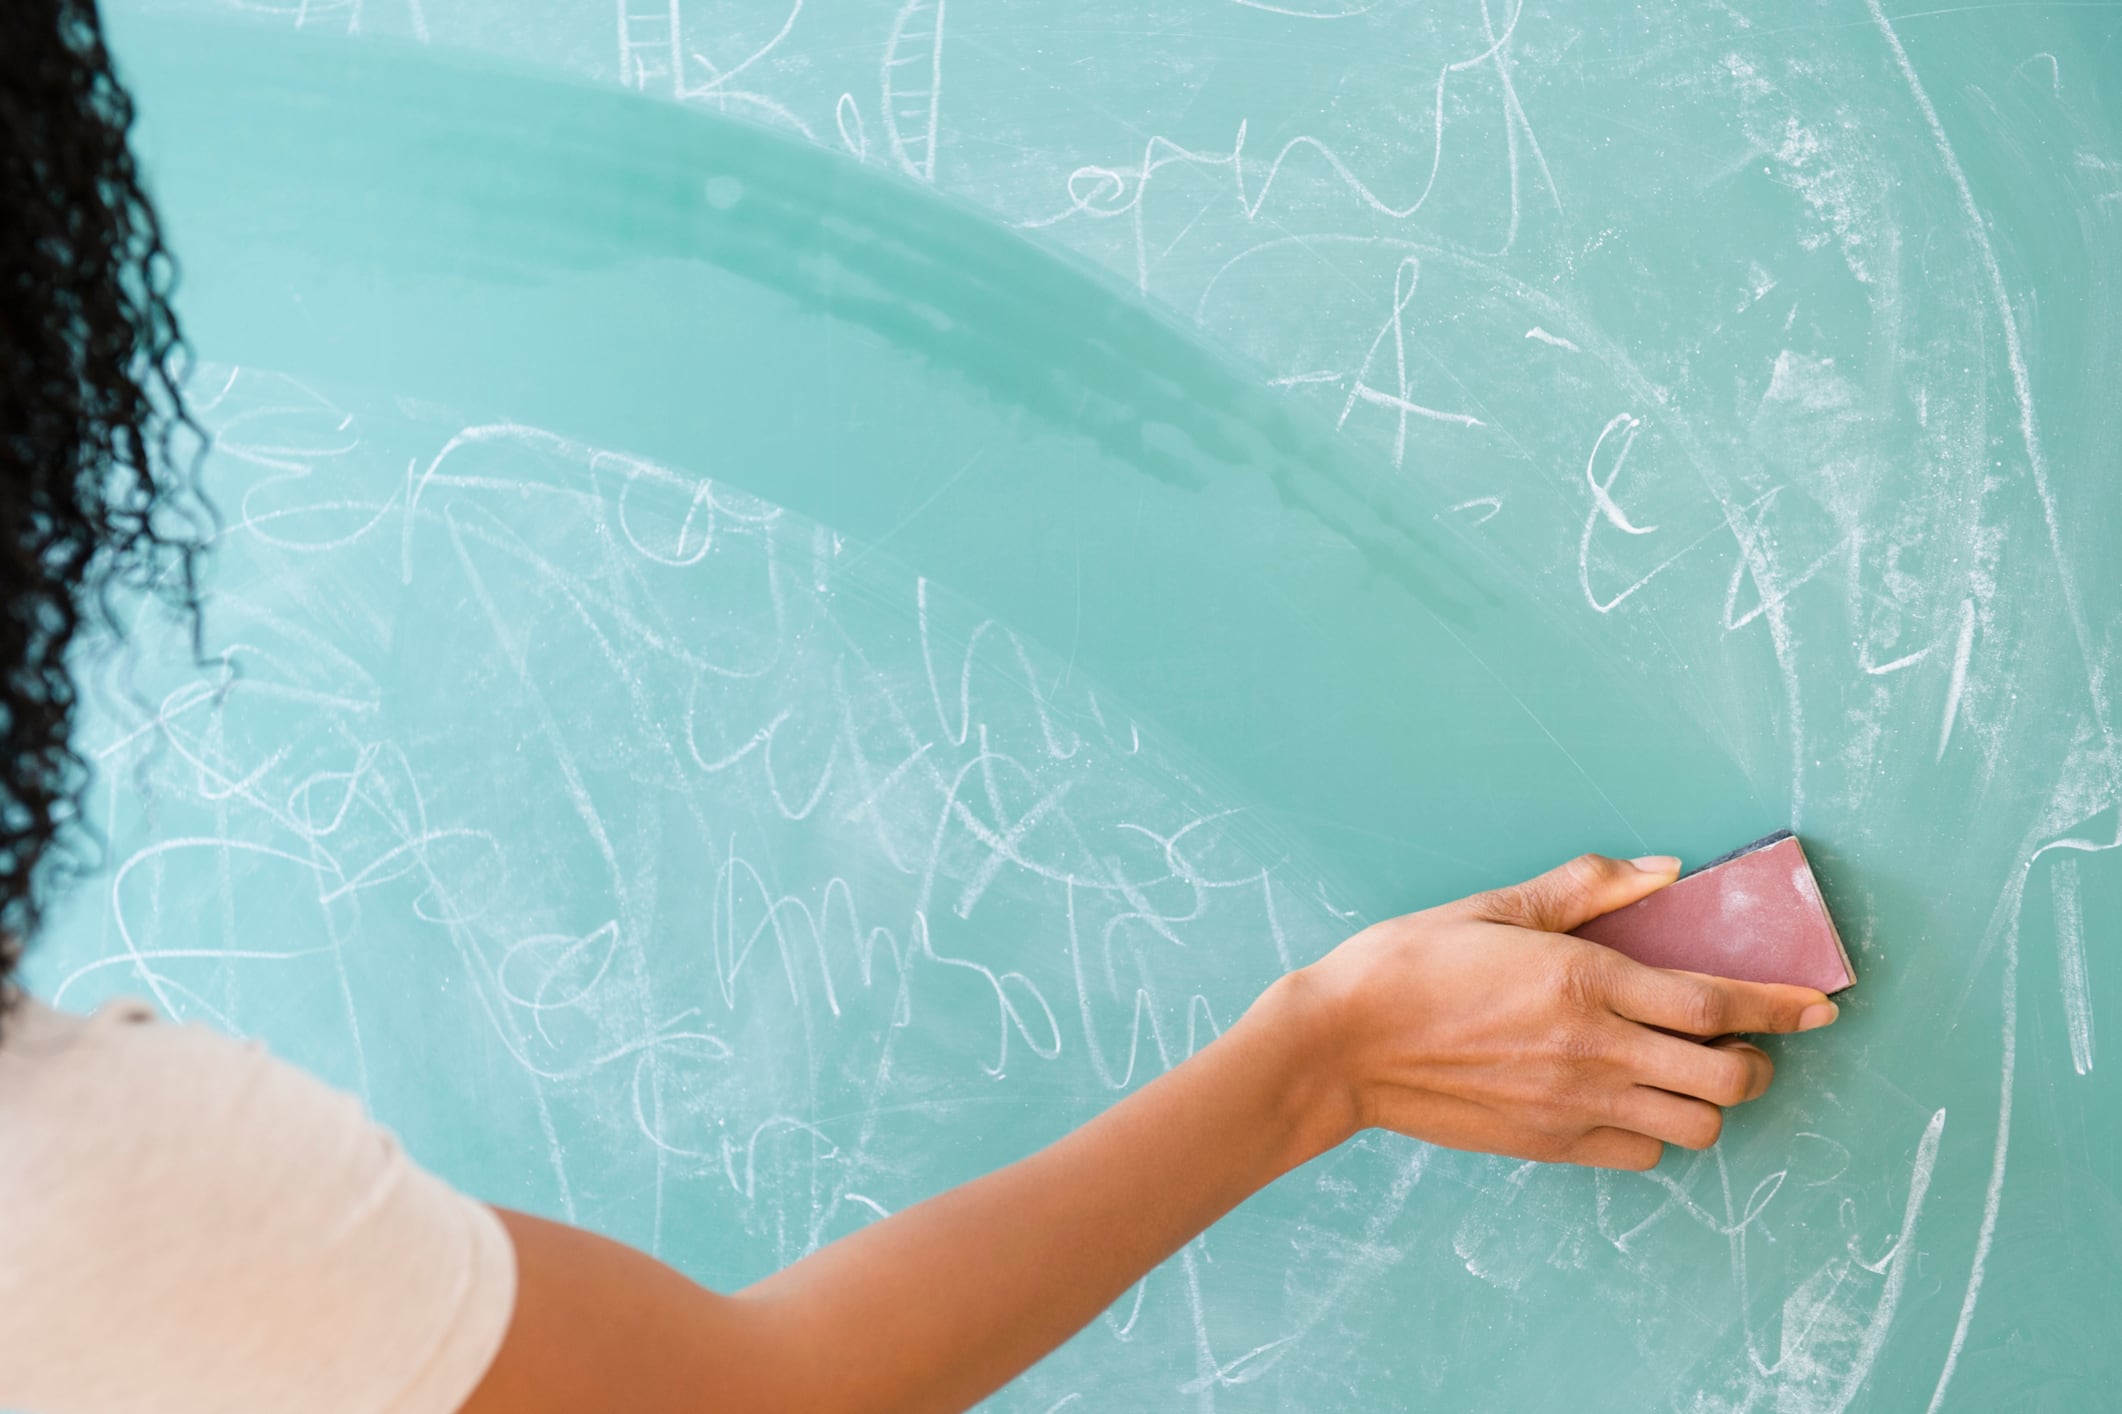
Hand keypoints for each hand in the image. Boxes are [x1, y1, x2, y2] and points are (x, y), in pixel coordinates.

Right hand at [1287, 852, 1838, 1169]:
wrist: (1340, 1046)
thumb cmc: (1408, 965)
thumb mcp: (1495, 905)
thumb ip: (1588, 887)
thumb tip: (1664, 872)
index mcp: (1583, 979)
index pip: (1714, 1001)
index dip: (1779, 1006)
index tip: (1820, 1006)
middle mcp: (1592, 1049)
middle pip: (1726, 1077)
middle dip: (1757, 1060)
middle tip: (1744, 1041)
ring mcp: (1573, 1104)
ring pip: (1695, 1126)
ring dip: (1711, 1101)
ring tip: (1691, 1074)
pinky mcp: (1550, 1144)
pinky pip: (1641, 1154)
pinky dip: (1657, 1131)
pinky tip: (1634, 1101)